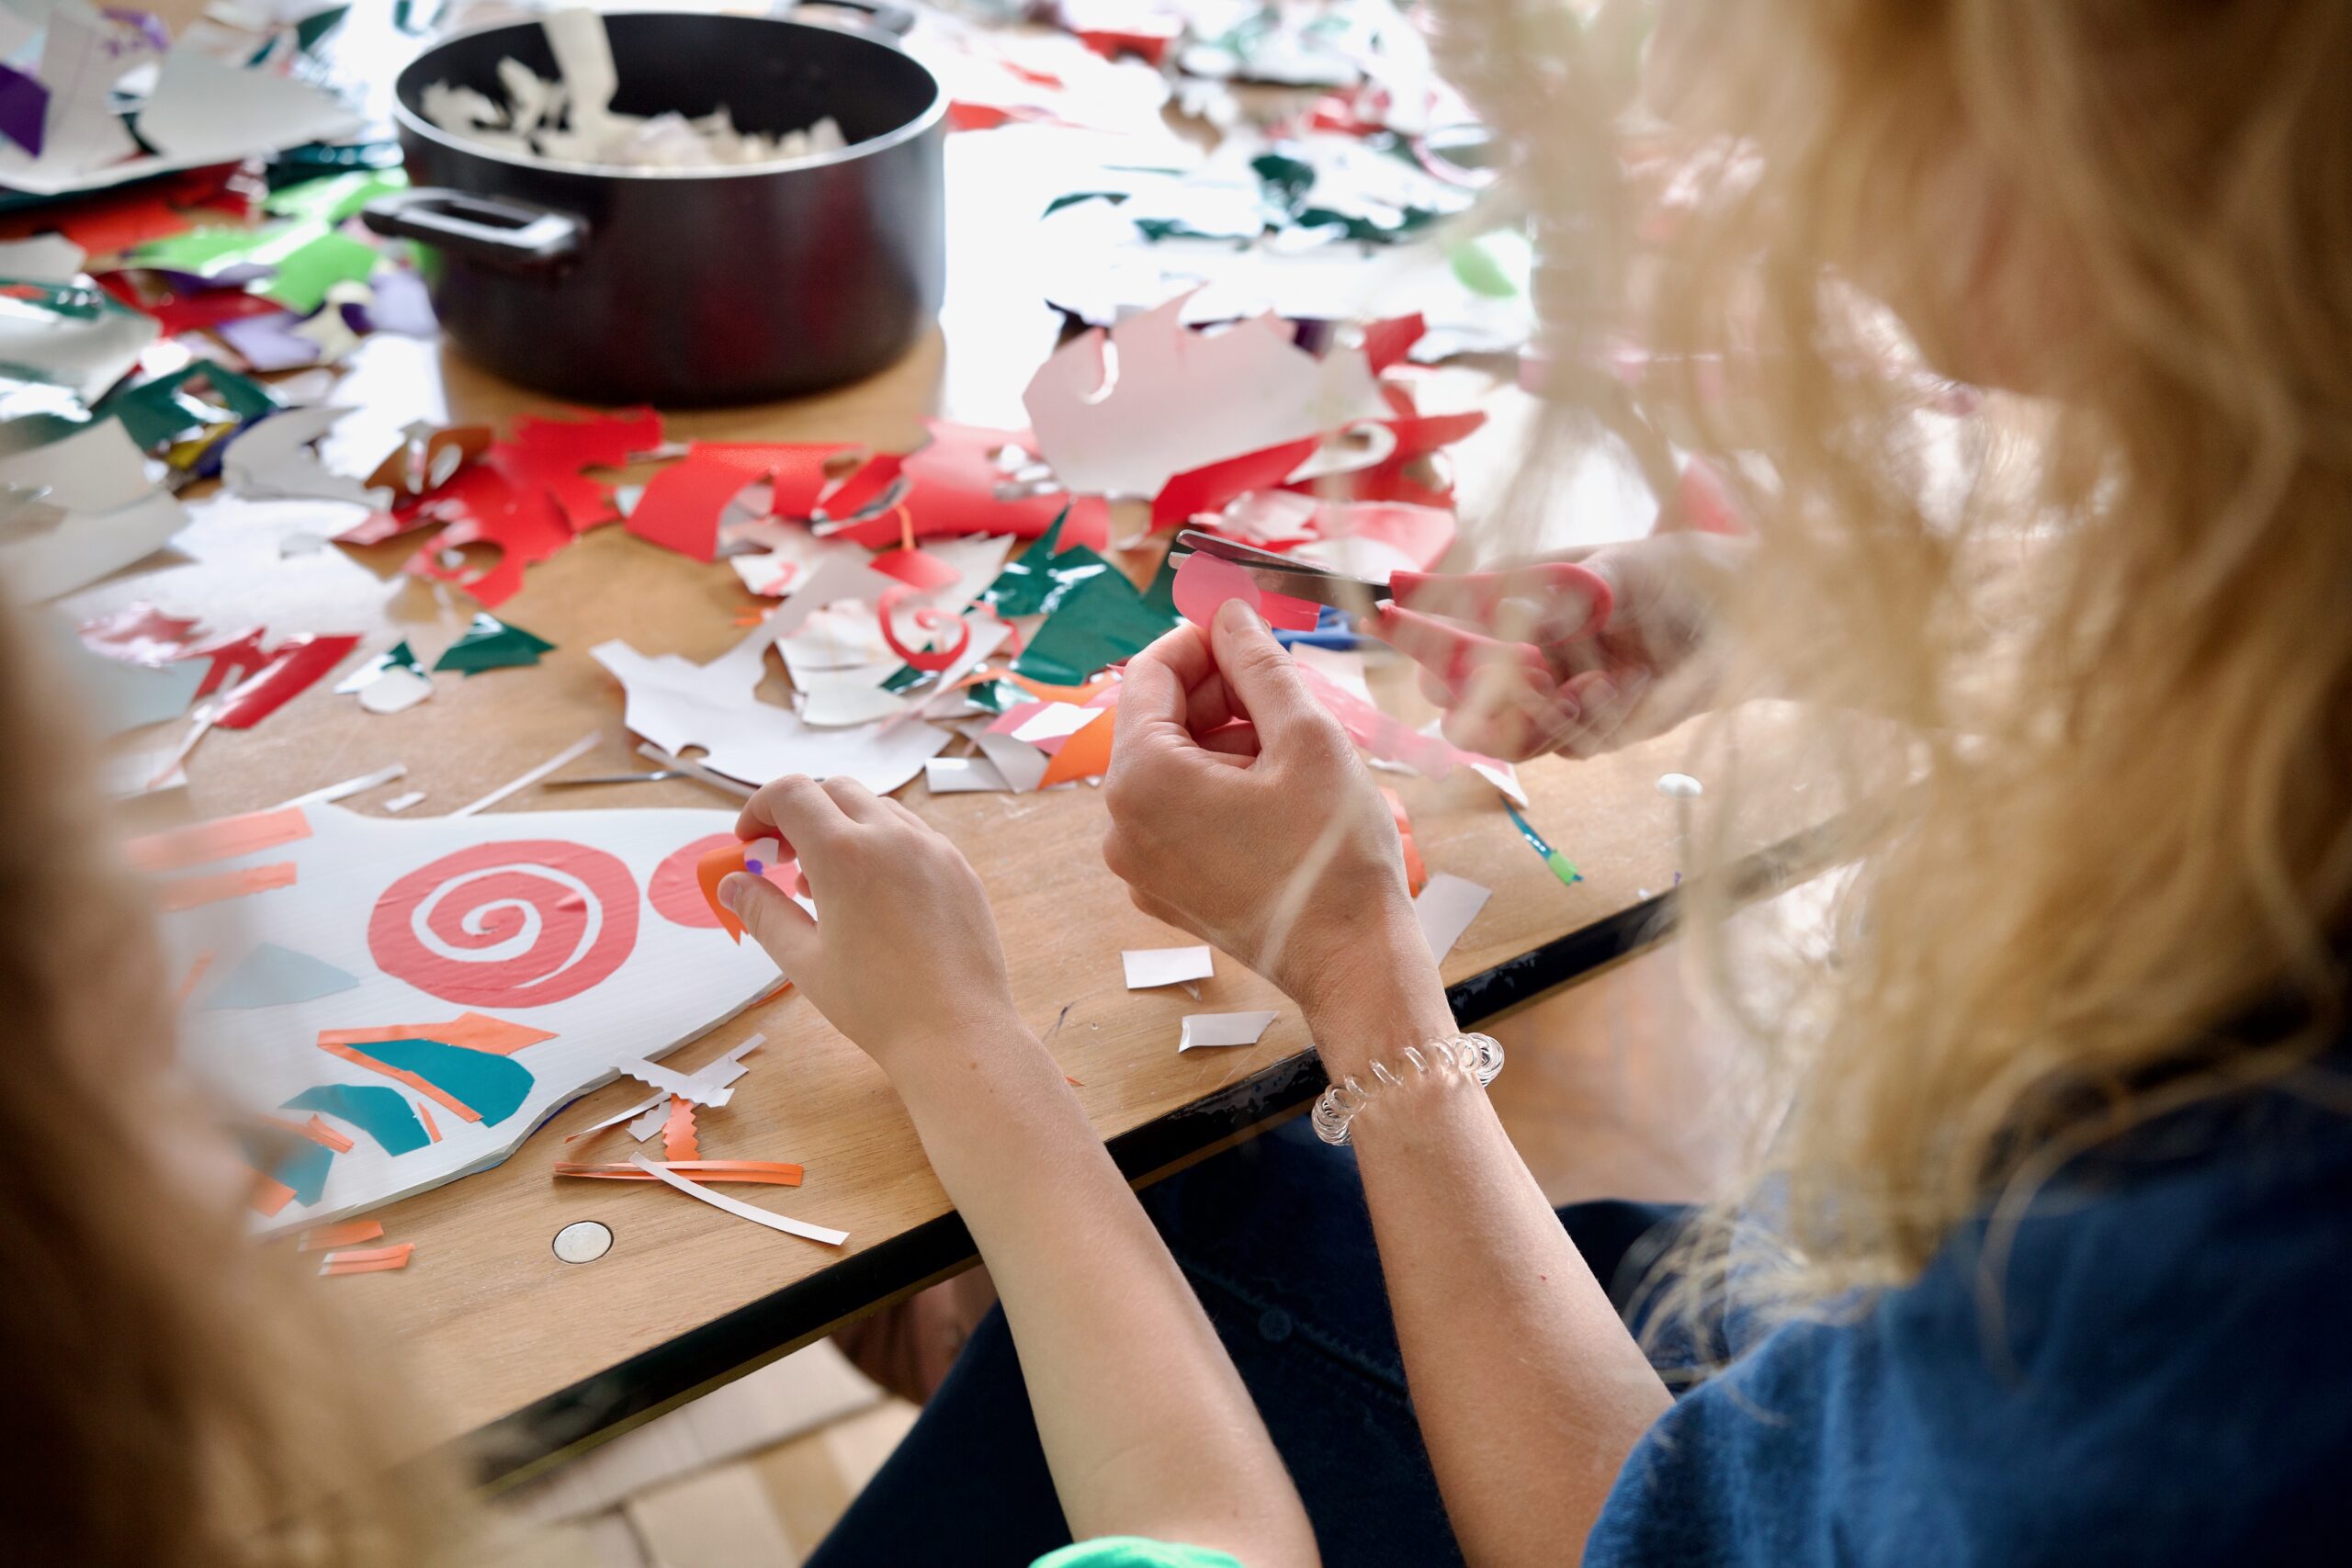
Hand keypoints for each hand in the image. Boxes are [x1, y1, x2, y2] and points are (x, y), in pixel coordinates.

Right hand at [721, 775, 1027, 1079]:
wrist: (956, 1032)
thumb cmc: (877, 1003)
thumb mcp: (803, 960)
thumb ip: (762, 912)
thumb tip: (731, 885)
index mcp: (845, 853)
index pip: (791, 793)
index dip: (759, 808)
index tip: (749, 843)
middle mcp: (893, 836)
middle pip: (834, 790)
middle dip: (800, 814)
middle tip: (782, 859)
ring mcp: (933, 848)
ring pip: (878, 808)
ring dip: (842, 828)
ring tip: (827, 886)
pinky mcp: (959, 868)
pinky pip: (913, 835)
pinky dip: (882, 845)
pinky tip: (874, 896)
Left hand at [1103, 600, 1448, 1050]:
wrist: (1354, 963)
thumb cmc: (1335, 855)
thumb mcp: (1306, 736)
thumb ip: (1258, 663)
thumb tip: (1230, 614)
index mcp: (1143, 779)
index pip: (1150, 672)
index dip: (1201, 640)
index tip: (1248, 631)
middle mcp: (1121, 824)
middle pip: (1157, 722)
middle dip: (1218, 695)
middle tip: (1285, 693)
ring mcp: (1140, 865)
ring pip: (1173, 768)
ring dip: (1227, 743)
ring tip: (1294, 755)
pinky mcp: (1166, 891)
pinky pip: (1180, 816)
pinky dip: (1221, 790)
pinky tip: (1280, 797)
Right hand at [1417, 532, 1749, 760]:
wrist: (1758, 618)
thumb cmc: (1685, 573)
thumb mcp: (1618, 569)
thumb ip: (1560, 596)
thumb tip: (1506, 617)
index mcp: (1518, 601)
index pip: (1446, 623)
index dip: (1414, 627)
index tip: (1385, 615)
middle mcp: (1527, 654)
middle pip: (1460, 698)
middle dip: (1468, 698)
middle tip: (1497, 679)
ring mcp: (1557, 697)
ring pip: (1509, 736)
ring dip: (1537, 716)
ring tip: (1588, 682)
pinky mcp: (1597, 729)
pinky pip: (1571, 745)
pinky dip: (1588, 722)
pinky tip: (1617, 689)